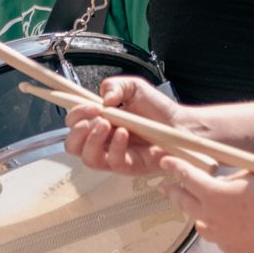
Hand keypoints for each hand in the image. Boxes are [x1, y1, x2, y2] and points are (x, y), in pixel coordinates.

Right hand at [64, 74, 183, 176]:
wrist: (180, 123)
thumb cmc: (156, 108)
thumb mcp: (133, 87)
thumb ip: (115, 86)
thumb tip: (103, 99)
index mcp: (98, 121)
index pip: (74, 124)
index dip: (75, 115)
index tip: (91, 106)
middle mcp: (102, 141)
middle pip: (73, 146)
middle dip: (78, 132)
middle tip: (95, 118)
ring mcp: (113, 156)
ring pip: (89, 159)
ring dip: (92, 141)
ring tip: (106, 124)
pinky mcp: (128, 167)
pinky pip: (113, 163)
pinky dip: (116, 147)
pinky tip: (124, 133)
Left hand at [159, 156, 253, 252]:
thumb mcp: (245, 175)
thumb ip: (224, 181)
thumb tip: (215, 185)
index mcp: (213, 193)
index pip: (186, 177)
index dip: (174, 167)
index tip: (165, 161)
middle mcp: (210, 217)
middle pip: (184, 202)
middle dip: (172, 192)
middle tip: (164, 186)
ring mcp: (219, 236)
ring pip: (199, 224)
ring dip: (197, 213)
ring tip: (196, 207)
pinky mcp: (230, 249)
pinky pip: (217, 237)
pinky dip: (218, 229)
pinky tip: (226, 224)